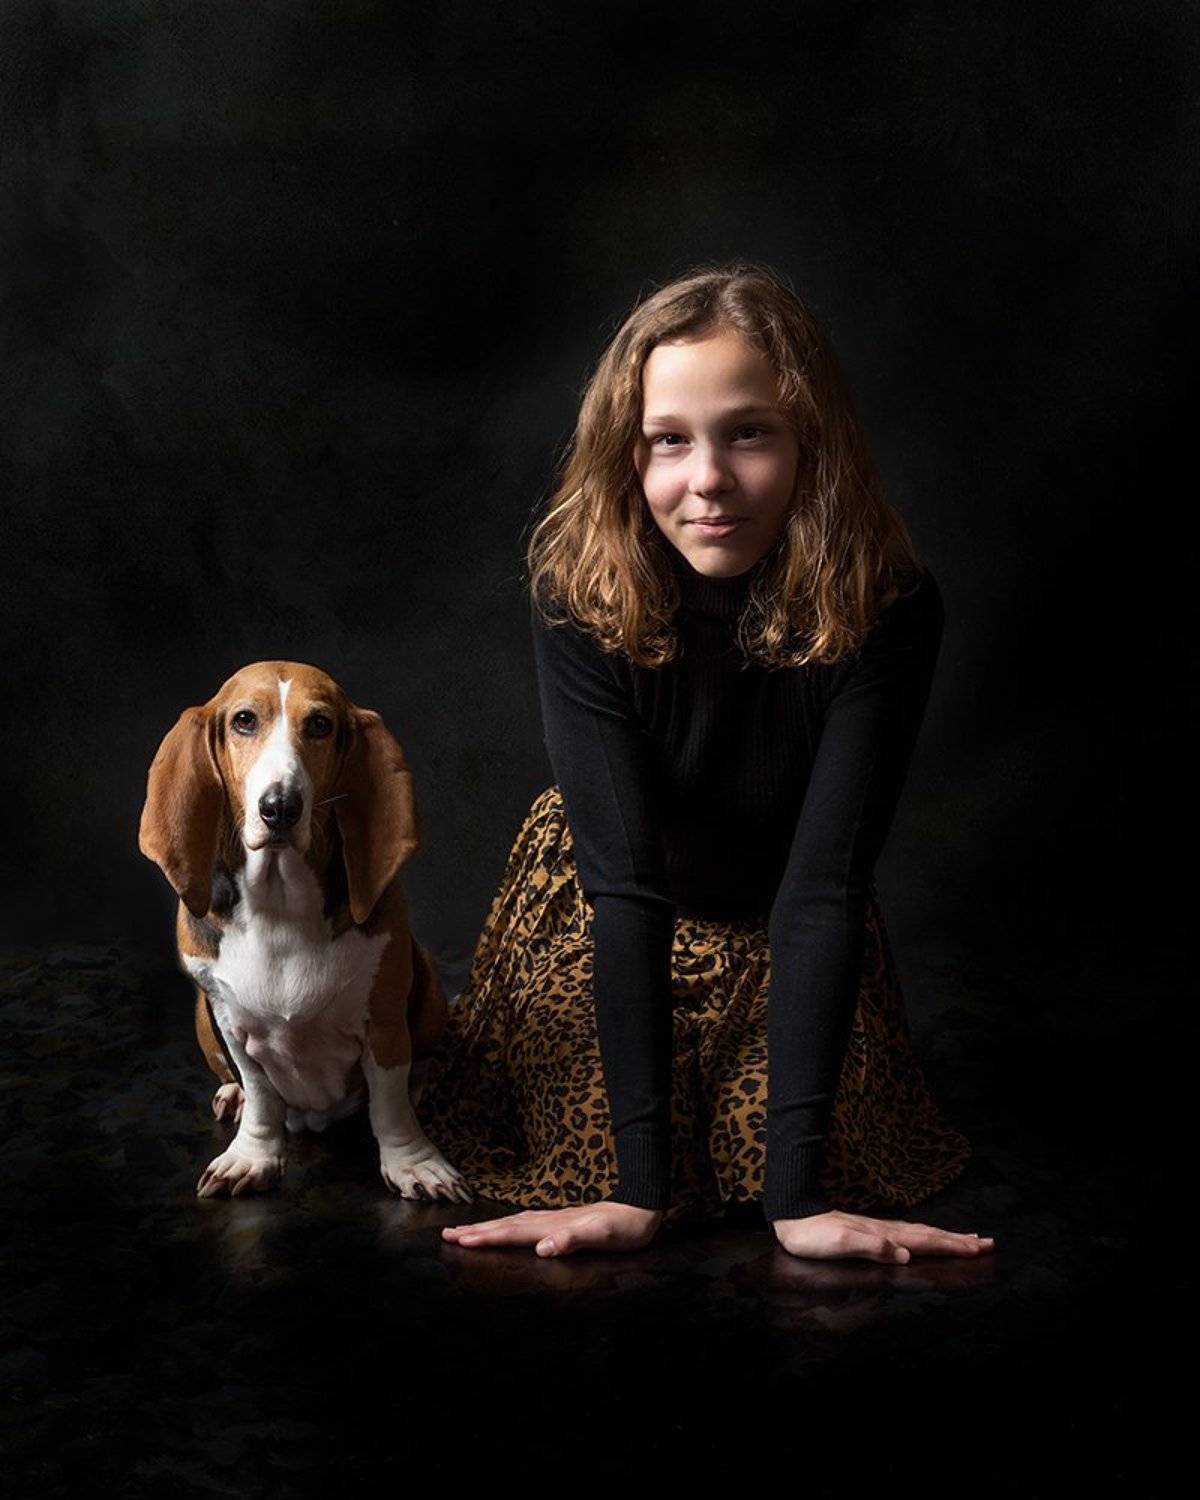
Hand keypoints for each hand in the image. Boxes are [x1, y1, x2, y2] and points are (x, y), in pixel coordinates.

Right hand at [442, 1199, 664, 1256]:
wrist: (640, 1209)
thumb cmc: (623, 1228)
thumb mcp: (602, 1236)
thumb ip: (572, 1240)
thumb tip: (541, 1248)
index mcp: (553, 1227)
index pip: (512, 1233)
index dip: (486, 1238)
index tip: (459, 1240)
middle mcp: (549, 1222)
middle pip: (505, 1226)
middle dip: (476, 1231)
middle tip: (446, 1234)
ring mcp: (553, 1221)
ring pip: (512, 1223)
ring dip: (487, 1227)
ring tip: (465, 1230)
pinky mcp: (560, 1223)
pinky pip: (523, 1225)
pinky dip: (506, 1227)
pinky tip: (503, 1228)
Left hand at [772, 1209, 993, 1261]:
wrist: (793, 1214)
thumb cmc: (813, 1235)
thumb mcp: (839, 1244)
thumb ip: (872, 1247)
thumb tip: (904, 1255)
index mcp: (884, 1235)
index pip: (925, 1242)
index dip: (952, 1246)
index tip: (979, 1248)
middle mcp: (886, 1230)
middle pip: (930, 1235)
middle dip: (959, 1240)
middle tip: (988, 1243)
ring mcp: (880, 1228)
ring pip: (922, 1232)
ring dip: (947, 1236)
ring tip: (969, 1238)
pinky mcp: (871, 1230)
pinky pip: (909, 1233)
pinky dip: (926, 1235)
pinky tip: (928, 1237)